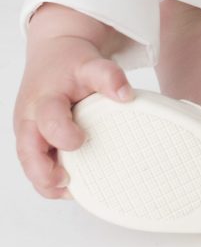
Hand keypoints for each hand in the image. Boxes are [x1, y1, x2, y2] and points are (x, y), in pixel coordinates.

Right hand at [13, 34, 134, 199]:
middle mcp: (30, 118)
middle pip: (28, 152)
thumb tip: (126, 95)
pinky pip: (35, 164)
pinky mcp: (31, 140)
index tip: (81, 140)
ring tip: (70, 191)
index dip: (64, 134)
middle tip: (67, 181)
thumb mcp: (91, 64)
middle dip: (44, 172)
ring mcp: (28, 131)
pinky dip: (48, 177)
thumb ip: (109, 77)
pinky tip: (70, 185)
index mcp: (44, 99)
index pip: (49, 120)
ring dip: (46, 181)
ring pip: (29, 164)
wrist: (53, 55)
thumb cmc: (71, 63)